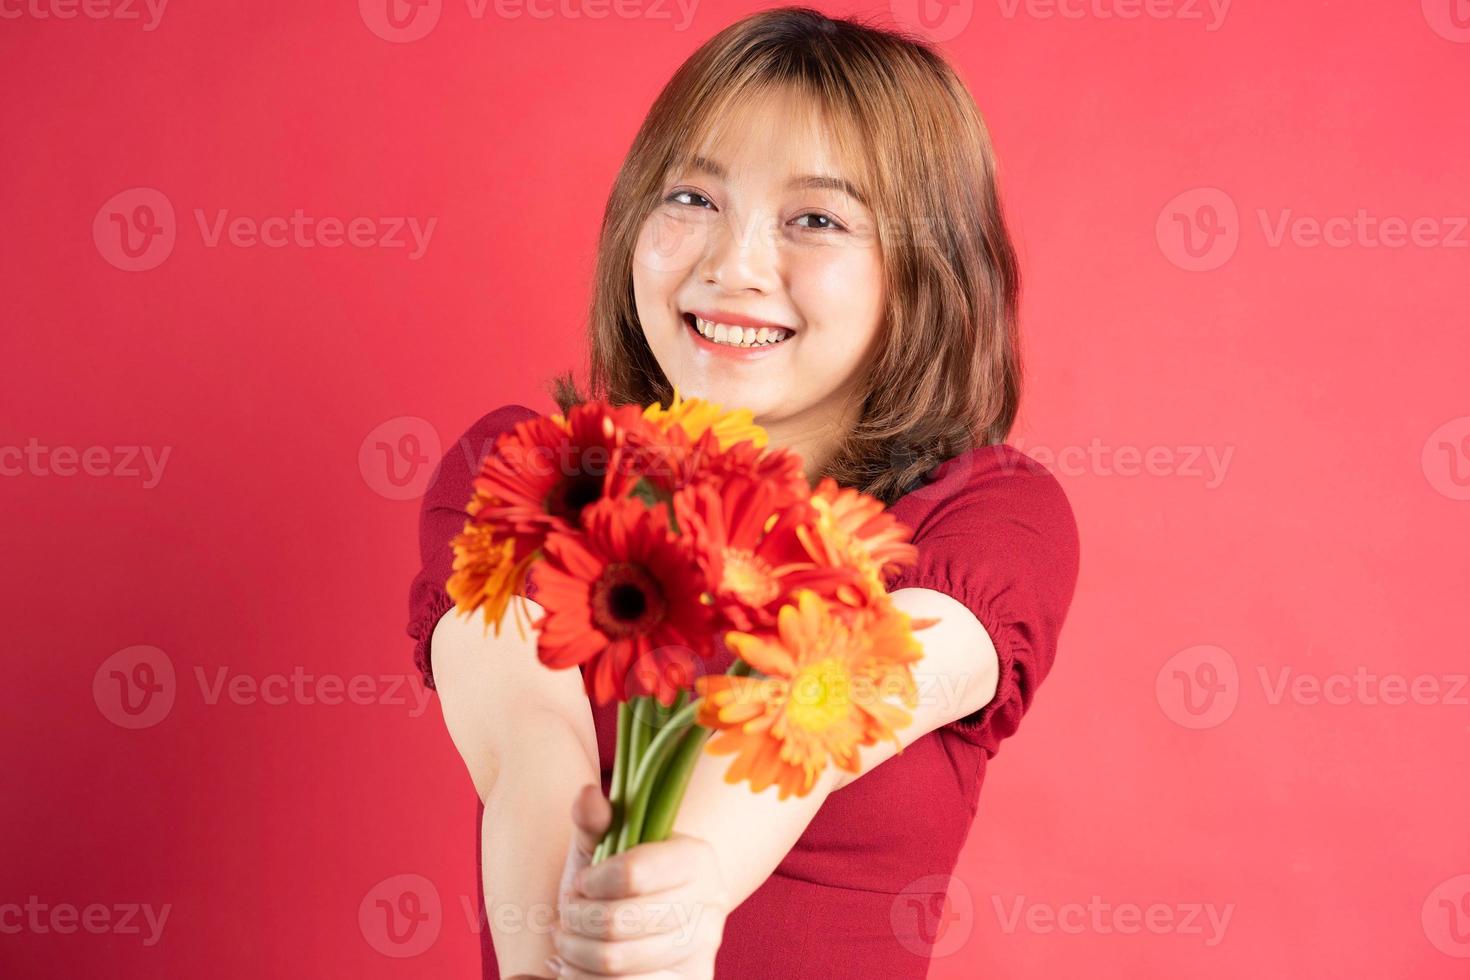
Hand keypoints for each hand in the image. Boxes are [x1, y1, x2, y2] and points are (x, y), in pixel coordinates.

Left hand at [547, 784, 728, 978]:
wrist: (650, 919)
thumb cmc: (621, 878)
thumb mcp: (606, 845)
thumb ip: (595, 821)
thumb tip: (588, 796)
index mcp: (695, 857)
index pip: (632, 873)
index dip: (593, 881)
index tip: (582, 882)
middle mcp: (709, 904)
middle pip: (618, 923)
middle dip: (577, 918)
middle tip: (569, 912)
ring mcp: (701, 950)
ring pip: (615, 963)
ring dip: (575, 951)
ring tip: (568, 938)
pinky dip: (585, 978)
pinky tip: (579, 964)